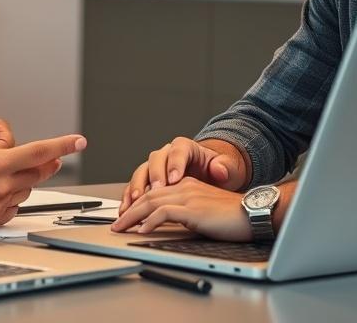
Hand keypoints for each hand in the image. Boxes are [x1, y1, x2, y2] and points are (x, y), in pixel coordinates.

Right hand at [0, 78, 86, 228]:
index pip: (39, 151)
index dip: (63, 144)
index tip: (80, 141)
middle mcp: (1, 186)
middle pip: (38, 170)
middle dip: (41, 159)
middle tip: (33, 151)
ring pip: (26, 187)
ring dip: (19, 175)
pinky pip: (14, 205)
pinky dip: (8, 195)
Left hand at [112, 178, 295, 241]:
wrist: (252, 213)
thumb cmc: (232, 215)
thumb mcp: (202, 211)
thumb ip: (185, 212)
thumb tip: (165, 224)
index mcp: (186, 185)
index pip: (154, 192)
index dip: (136, 203)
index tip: (125, 217)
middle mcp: (184, 186)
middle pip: (148, 195)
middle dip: (128, 210)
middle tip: (116, 224)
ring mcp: (188, 196)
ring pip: (151, 202)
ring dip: (133, 216)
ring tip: (121, 228)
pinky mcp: (193, 208)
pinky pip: (164, 213)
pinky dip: (150, 222)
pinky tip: (142, 232)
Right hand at [119, 137, 247, 213]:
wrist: (213, 177)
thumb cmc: (220, 171)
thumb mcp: (229, 168)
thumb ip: (226, 167)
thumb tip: (219, 169)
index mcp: (185, 147)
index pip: (177, 151)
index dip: (174, 164)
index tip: (175, 178)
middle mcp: (167, 154)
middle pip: (155, 160)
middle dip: (154, 176)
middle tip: (155, 191)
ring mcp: (156, 168)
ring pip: (142, 173)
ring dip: (137, 187)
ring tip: (135, 201)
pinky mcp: (149, 182)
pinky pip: (136, 187)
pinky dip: (130, 198)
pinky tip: (127, 209)